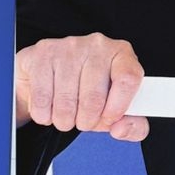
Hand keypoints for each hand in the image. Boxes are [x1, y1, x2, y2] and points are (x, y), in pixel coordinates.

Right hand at [15, 32, 148, 140]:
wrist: (47, 74)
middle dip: (87, 121)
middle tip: (84, 120)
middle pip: (94, 98)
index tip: (109, 119)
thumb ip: (132, 126)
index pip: (128, 79)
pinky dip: (44, 114)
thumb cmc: (87, 92)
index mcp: (121, 54)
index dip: (118, 107)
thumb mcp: (117, 110)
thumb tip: (120, 129)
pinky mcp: (43, 53)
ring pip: (66, 103)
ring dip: (64, 121)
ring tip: (65, 114)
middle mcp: (96, 45)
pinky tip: (48, 108)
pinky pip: (42, 99)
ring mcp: (68, 47)